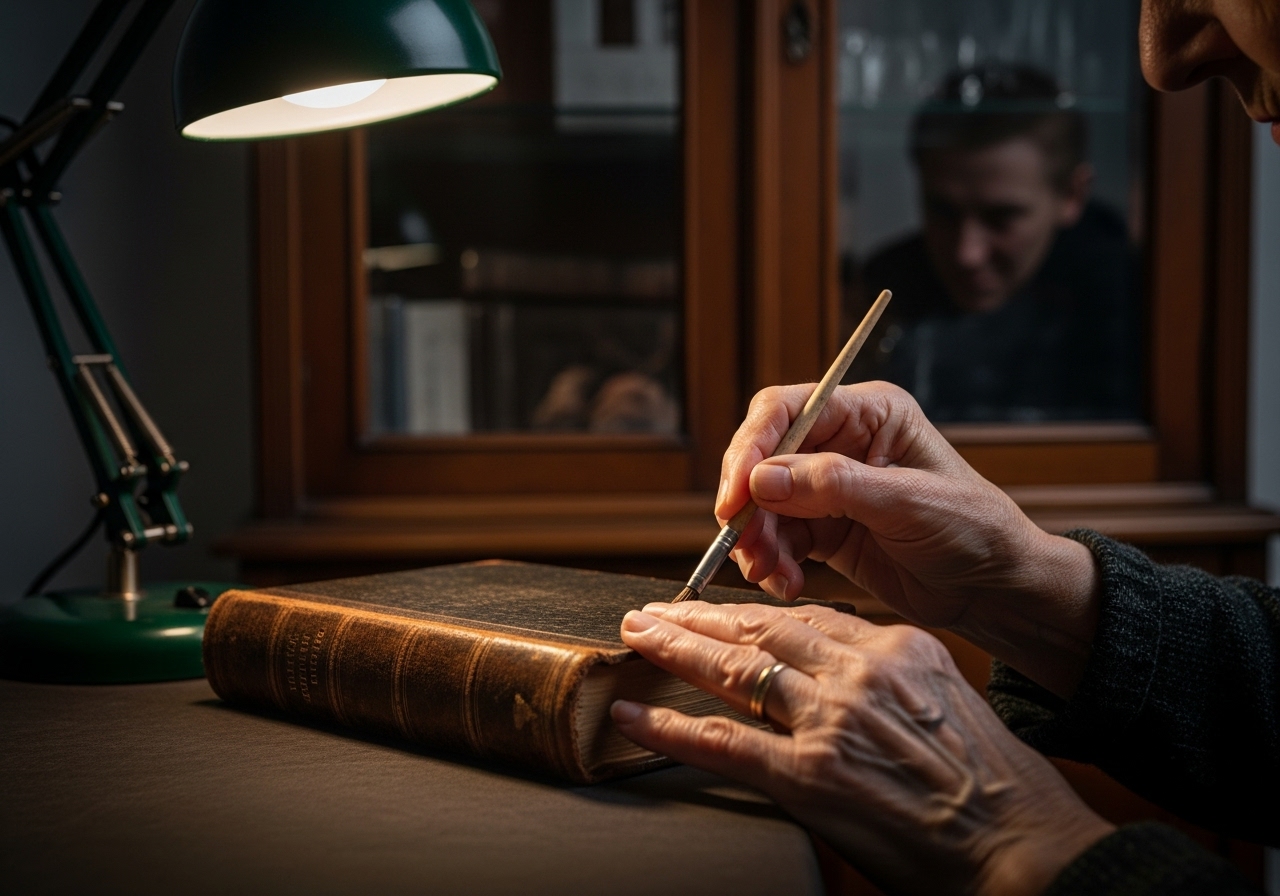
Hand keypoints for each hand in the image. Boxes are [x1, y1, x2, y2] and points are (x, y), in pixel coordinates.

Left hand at [614, 601, 1112, 894]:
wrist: (1025, 846)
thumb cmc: (1000, 785)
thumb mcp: (949, 702)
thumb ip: (892, 677)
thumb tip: (842, 669)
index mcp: (897, 647)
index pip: (807, 617)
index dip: (751, 613)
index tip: (719, 611)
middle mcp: (860, 672)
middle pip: (761, 629)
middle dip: (699, 616)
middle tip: (655, 610)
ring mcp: (832, 721)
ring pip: (735, 671)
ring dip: (675, 650)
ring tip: (637, 636)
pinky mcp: (810, 777)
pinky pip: (723, 743)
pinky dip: (668, 727)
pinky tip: (631, 715)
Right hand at [718, 382, 1099, 696]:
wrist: (995, 590)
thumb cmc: (974, 531)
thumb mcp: (908, 502)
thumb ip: (834, 485)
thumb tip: (762, 479)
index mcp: (867, 413)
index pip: (785, 410)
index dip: (752, 447)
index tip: (736, 494)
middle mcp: (841, 443)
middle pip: (763, 459)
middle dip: (748, 504)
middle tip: (743, 543)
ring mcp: (828, 489)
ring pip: (763, 504)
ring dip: (758, 540)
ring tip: (770, 573)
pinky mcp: (824, 530)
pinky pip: (778, 539)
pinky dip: (773, 563)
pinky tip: (788, 583)